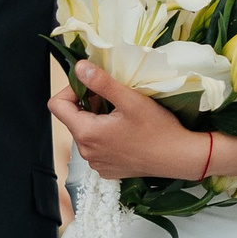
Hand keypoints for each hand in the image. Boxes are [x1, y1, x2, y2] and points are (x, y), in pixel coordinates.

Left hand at [51, 62, 207, 181]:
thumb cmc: (158, 130)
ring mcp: (97, 164)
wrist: (179, 158)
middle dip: (88, 104)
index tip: (91, 85)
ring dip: (98, 120)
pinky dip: (106, 137)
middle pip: (73, 119)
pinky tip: (127, 133)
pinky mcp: (108, 170)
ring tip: (122, 115)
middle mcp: (86, 152)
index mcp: (86, 133)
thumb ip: (102, 83)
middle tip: (114, 98)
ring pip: (86, 134)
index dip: (70, 90)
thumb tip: (79, 67)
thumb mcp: (130, 100)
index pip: (57, 106)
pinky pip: (98, 148)